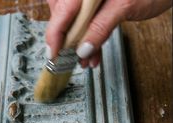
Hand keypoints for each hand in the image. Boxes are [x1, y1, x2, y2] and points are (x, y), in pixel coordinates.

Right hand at [46, 0, 171, 66]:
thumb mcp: (124, 7)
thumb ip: (101, 27)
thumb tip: (83, 49)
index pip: (62, 9)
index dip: (55, 34)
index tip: (53, 54)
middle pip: (64, 16)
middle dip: (66, 40)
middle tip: (68, 57)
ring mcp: (90, 0)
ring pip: (75, 23)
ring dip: (79, 45)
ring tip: (85, 61)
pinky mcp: (98, 7)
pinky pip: (88, 25)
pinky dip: (90, 42)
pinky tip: (93, 55)